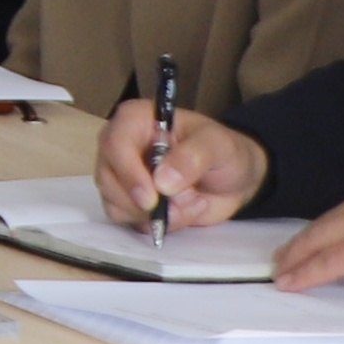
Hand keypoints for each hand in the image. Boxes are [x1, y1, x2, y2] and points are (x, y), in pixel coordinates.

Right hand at [98, 99, 269, 229]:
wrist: (234, 180)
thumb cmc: (224, 152)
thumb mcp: (217, 145)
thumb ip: (192, 157)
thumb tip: (162, 182)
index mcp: (136, 120)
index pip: (114, 143)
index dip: (128, 172)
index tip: (151, 198)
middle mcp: (120, 147)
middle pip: (108, 179)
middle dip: (147, 202)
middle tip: (187, 200)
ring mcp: (122, 176)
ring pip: (117, 204)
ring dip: (158, 214)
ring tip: (191, 202)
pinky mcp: (128, 202)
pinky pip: (129, 221)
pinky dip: (159, 224)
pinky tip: (181, 212)